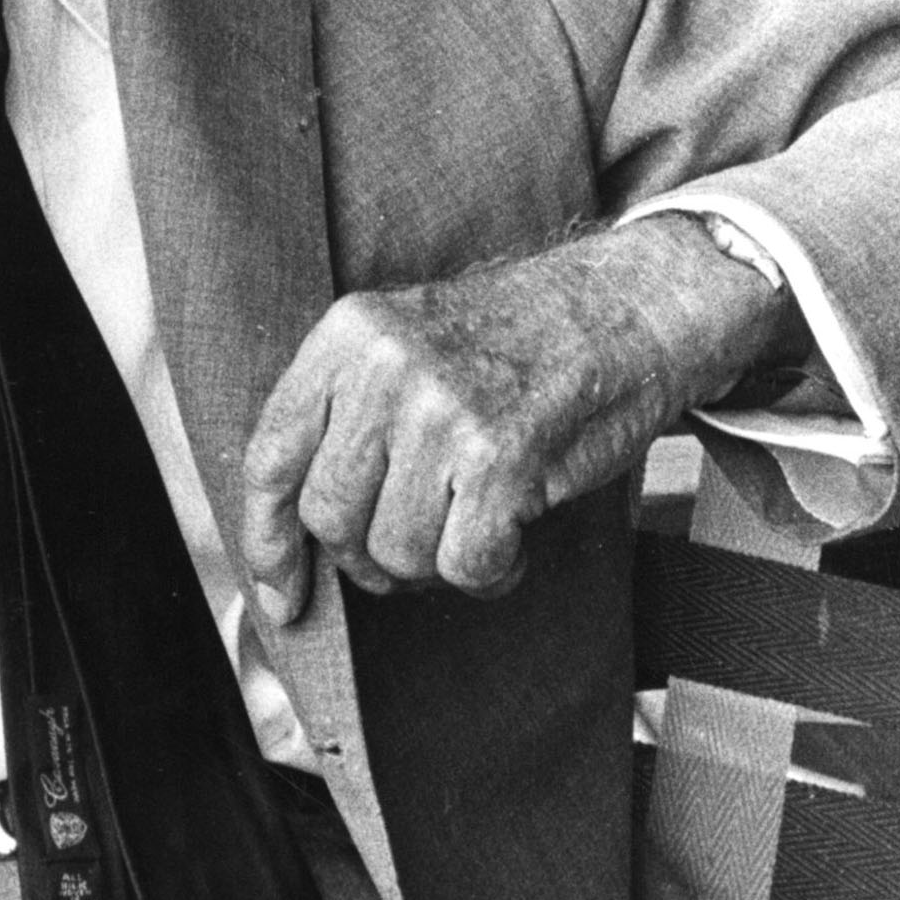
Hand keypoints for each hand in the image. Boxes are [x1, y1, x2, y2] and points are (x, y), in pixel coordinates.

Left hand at [240, 216, 801, 625]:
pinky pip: (464, 564)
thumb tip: (290, 535)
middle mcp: (384, 368)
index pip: (272, 457)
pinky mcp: (500, 457)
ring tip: (473, 520)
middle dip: (367, 555)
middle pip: (330, 517)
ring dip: (436, 560)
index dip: (268, 539)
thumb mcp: (406, 344)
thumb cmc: (518, 342)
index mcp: (347, 336)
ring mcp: (440, 411)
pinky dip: (490, 571)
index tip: (278, 593)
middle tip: (414, 541)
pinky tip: (511, 538)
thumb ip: (345, 417)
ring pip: (395, 552)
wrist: (632, 307)